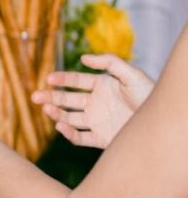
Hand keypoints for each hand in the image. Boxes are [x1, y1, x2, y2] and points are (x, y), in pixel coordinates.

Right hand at [31, 54, 153, 148]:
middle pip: (67, 100)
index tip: (49, 79)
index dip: (62, 79)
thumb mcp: (132, 74)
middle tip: (35, 97)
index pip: (76, 82)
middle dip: (50, 97)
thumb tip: (83, 58)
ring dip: (56, 114)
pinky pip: (80, 138)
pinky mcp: (101, 139)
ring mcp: (97, 121)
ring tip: (46, 110)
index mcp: (101, 86)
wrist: (162, 124)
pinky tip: (61, 126)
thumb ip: (109, 62)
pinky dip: (69, 134)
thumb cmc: (150, 96)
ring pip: (69, 118)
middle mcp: (95, 103)